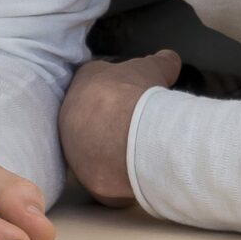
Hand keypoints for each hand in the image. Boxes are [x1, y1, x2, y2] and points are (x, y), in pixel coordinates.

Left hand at [58, 51, 179, 206]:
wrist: (125, 135)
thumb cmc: (133, 94)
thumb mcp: (152, 69)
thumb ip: (160, 62)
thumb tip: (170, 58)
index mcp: (81, 84)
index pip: (92, 81)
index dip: (115, 88)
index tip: (131, 94)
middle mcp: (70, 117)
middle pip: (91, 119)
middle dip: (112, 121)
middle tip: (137, 124)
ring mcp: (77, 152)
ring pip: (96, 152)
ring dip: (115, 151)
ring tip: (142, 149)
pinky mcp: (91, 182)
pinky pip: (109, 180)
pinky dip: (123, 179)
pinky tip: (141, 175)